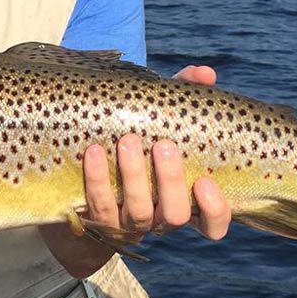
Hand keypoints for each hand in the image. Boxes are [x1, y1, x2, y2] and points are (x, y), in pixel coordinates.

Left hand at [41, 64, 231, 277]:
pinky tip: (94, 151)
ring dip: (133, 177)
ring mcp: (128, 223)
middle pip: (175, 215)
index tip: (205, 183)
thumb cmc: (138, 141)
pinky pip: (99, 205)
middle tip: (162, 146)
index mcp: (184, 200)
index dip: (214, 211)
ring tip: (127, 141)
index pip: (213, 224)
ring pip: (138, 212)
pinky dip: (97, 179)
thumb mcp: (161, 120)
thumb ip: (184, 97)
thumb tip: (205, 73)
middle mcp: (159, 217)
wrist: (82, 176)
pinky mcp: (96, 219)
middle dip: (170, 181)